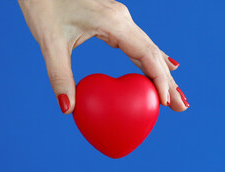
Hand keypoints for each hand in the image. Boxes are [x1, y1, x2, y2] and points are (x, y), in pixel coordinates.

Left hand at [18, 0, 188, 113]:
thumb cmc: (42, 5)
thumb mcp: (49, 42)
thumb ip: (59, 75)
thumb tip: (68, 109)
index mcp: (113, 22)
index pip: (146, 54)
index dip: (158, 79)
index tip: (165, 102)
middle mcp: (122, 18)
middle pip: (154, 54)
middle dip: (169, 82)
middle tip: (182, 107)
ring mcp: (120, 17)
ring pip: (149, 48)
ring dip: (163, 73)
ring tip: (176, 97)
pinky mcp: (113, 19)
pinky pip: (139, 43)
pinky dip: (151, 60)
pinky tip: (164, 67)